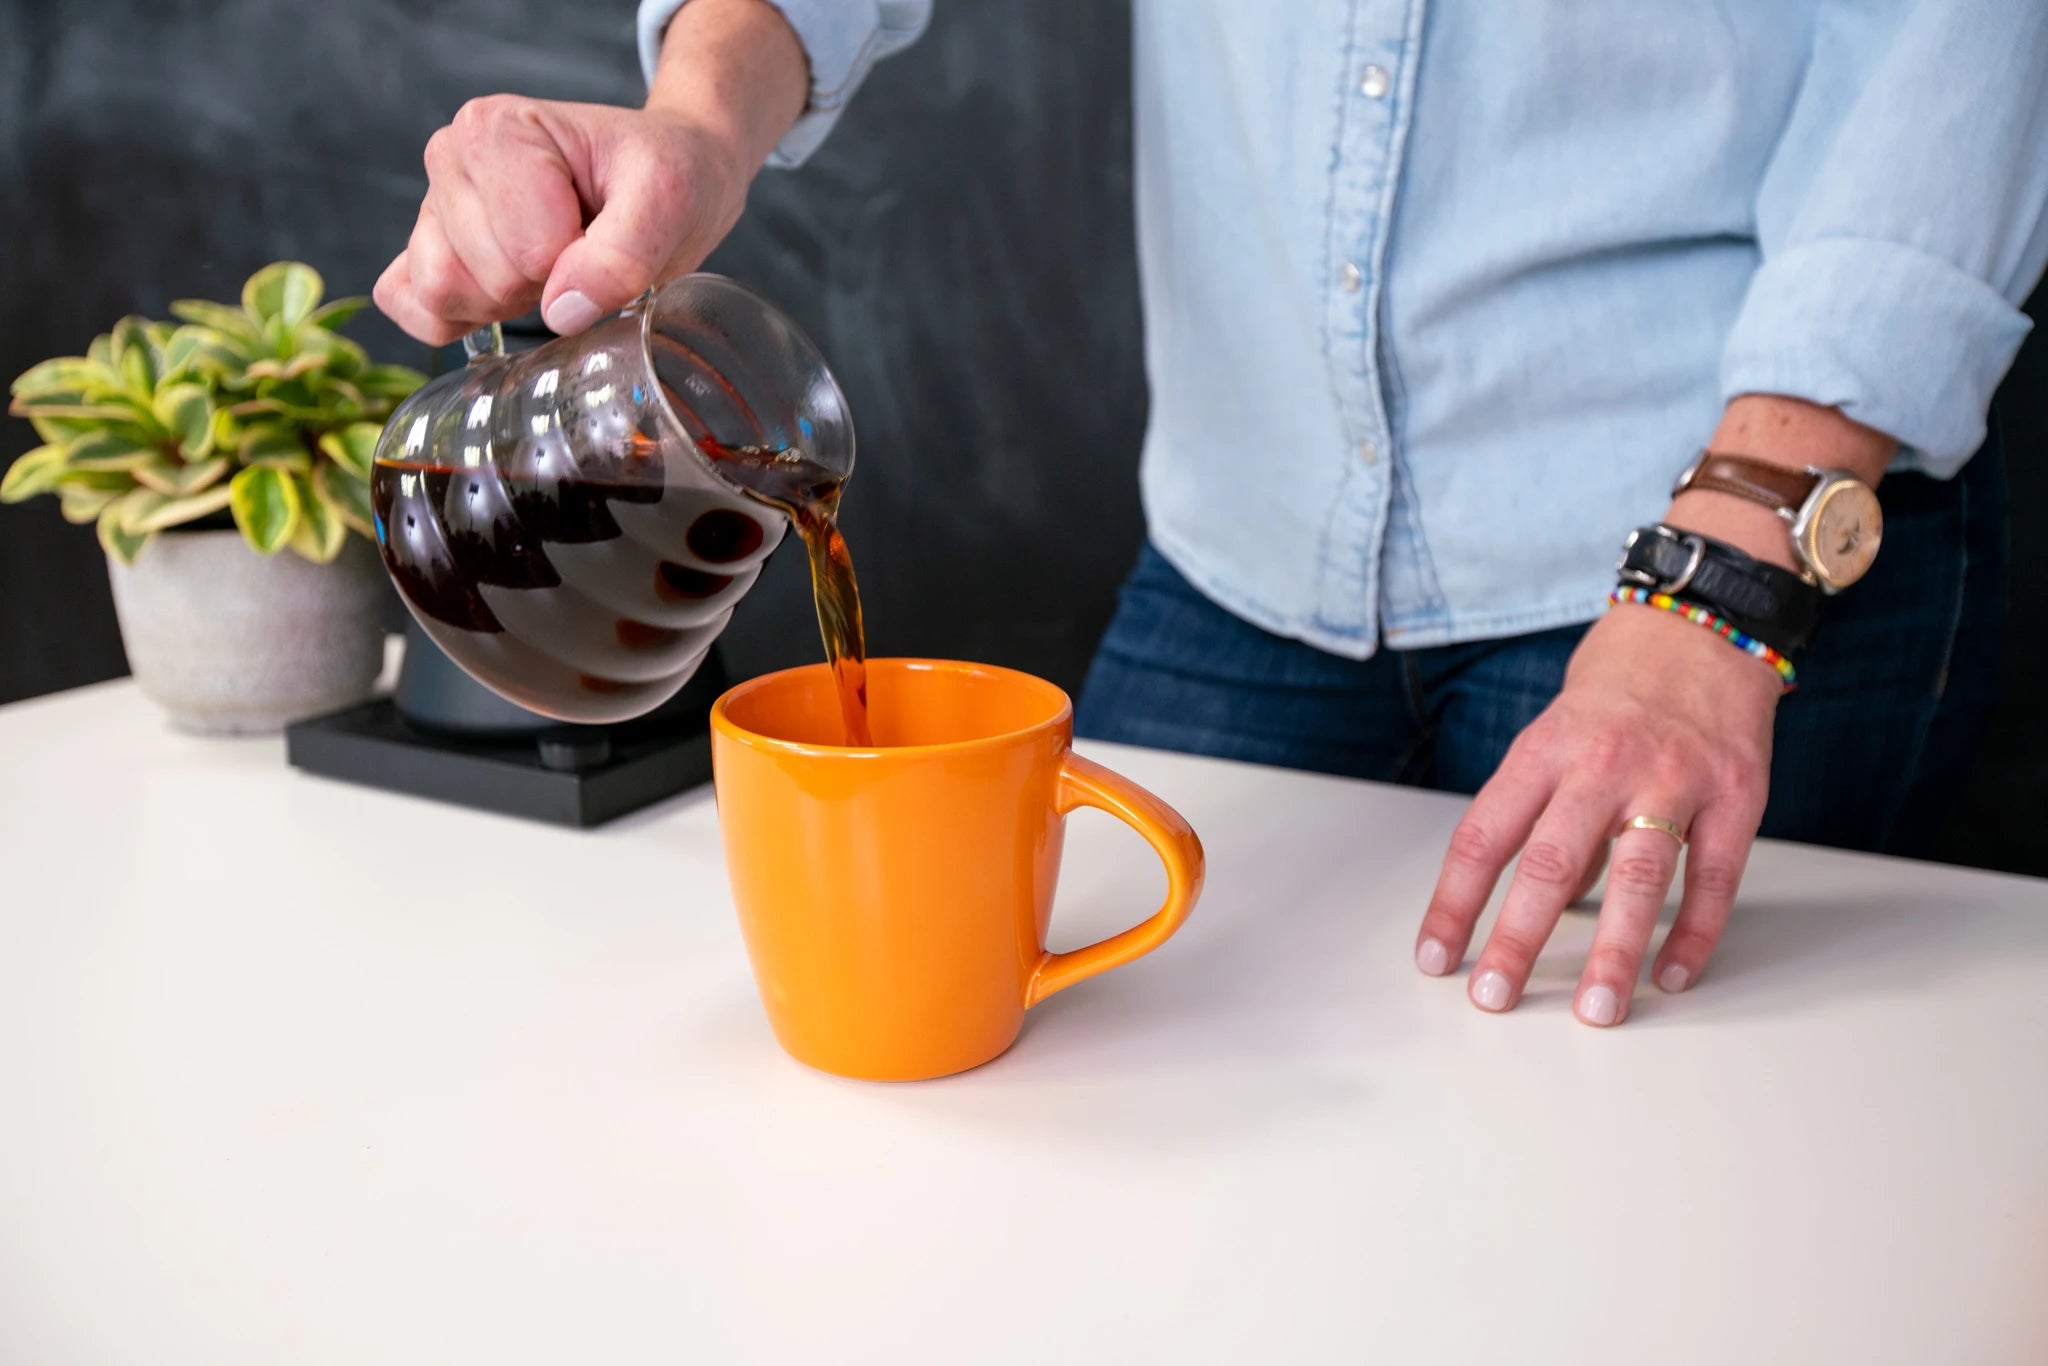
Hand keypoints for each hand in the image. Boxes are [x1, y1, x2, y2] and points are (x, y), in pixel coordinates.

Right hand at [374, 99, 751, 344]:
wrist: (662, 174)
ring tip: (549, 265)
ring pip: (441, 294)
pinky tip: (506, 297)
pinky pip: (409, 304)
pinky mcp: (426, 246)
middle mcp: (450, 155)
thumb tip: (563, 311)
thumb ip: (623, 254)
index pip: (524, 249)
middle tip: (579, 250)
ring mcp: (432, 203)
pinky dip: (458, 320)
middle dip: (542, 285)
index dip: (575, 263)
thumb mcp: (667, 202)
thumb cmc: (661, 176)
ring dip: (505, 302)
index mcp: (496, 128)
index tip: (600, 232)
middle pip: (481, 275)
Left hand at [1414, 601, 1779, 1025]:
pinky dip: (1693, 932)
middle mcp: (1605, 762)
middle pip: (1550, 862)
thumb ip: (1545, 812)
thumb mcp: (1558, 732)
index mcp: (1545, 748)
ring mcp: (1675, 778)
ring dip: (1612, 952)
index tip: (1435, 956)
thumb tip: (1531, 900)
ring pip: (1637, 876)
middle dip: (1517, 939)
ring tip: (1594, 1010)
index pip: (1484, 834)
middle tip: (1494, 997)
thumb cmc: (1620, 683)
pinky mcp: (1738, 795)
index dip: (1454, 901)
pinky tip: (1671, 976)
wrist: (1707, 619)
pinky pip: (1714, 877)